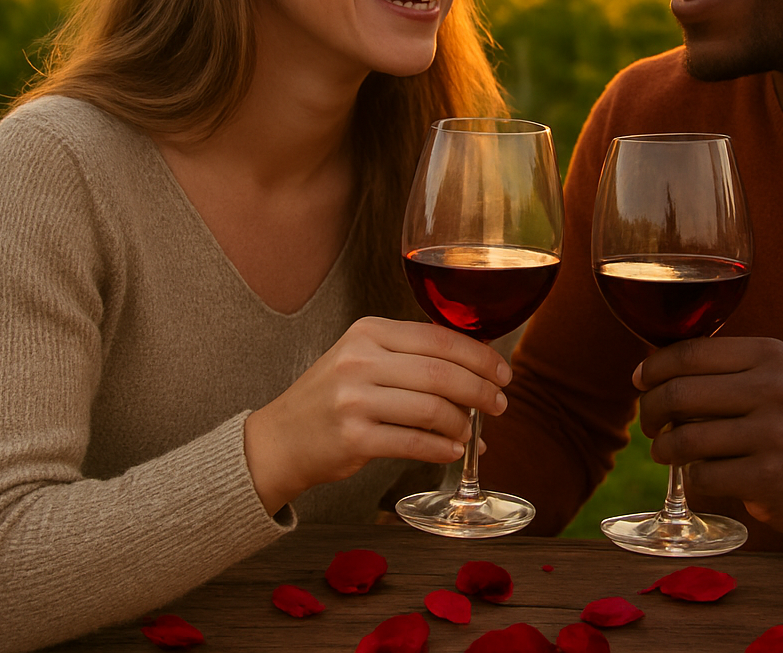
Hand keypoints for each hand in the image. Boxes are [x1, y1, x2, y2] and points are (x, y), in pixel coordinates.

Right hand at [244, 317, 509, 514]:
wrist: (279, 439)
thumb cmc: (331, 399)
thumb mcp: (363, 359)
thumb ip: (412, 357)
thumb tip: (478, 370)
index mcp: (368, 332)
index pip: (439, 338)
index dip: (479, 356)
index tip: (503, 372)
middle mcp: (360, 360)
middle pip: (441, 372)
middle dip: (481, 390)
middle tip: (500, 404)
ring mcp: (354, 399)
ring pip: (432, 408)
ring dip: (462, 424)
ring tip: (470, 433)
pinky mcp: (353, 438)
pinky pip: (414, 442)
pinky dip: (442, 449)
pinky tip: (452, 451)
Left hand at [634, 336, 782, 540]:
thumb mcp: (778, 377)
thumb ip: (726, 367)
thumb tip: (653, 368)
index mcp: (772, 355)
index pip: (690, 352)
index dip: (654, 368)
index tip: (641, 381)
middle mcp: (776, 389)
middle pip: (680, 394)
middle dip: (651, 411)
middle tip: (650, 423)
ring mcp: (775, 436)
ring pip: (685, 439)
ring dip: (664, 448)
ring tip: (667, 450)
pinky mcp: (771, 480)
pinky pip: (702, 477)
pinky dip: (691, 478)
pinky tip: (700, 475)